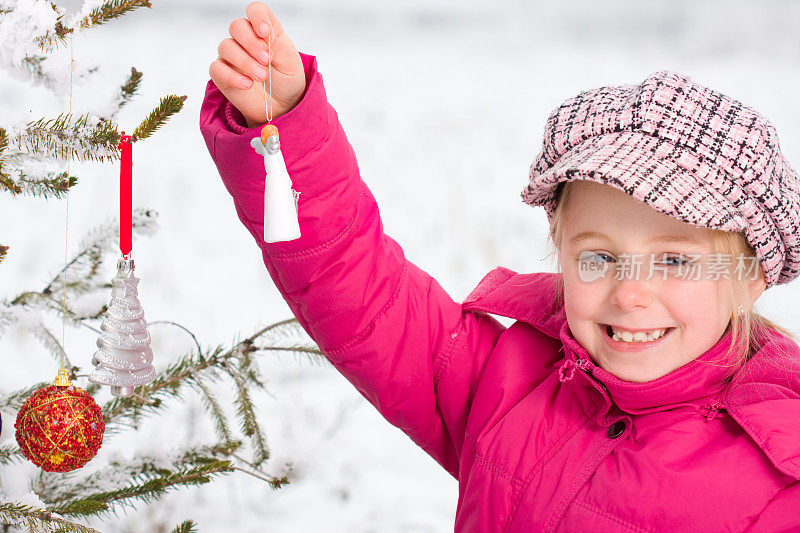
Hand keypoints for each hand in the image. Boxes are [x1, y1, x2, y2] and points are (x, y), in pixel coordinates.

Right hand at [209, 2, 304, 128]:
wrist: (282, 106)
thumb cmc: (287, 80)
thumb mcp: (290, 61)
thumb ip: (278, 43)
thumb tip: (263, 32)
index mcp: (264, 31)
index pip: (255, 11)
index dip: (257, 17)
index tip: (265, 32)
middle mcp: (245, 40)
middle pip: (236, 26)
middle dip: (251, 43)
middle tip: (266, 60)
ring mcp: (231, 56)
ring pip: (226, 46)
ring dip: (245, 62)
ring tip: (261, 76)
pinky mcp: (222, 74)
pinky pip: (217, 68)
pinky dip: (232, 76)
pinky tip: (247, 84)